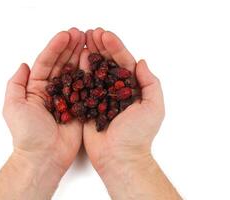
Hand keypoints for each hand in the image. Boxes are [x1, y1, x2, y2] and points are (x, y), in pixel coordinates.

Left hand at [3, 27, 84, 188]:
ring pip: (75, 73)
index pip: (46, 63)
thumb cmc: (27, 134)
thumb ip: (16, 84)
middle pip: (62, 65)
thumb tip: (24, 65)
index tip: (65, 35)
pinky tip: (94, 62)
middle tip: (80, 34)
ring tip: (89, 42)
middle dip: (70, 48)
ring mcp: (67, 98)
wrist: (44, 156)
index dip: (55, 48)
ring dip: (81, 57)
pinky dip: (90, 74)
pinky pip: (85, 88)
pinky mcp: (80, 107)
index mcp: (35, 89)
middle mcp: (52, 91)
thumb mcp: (13, 106)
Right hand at [80, 28, 173, 198]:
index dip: (115, 48)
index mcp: (132, 89)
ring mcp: (101, 96)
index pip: (124, 63)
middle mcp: (116, 90)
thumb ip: (150, 83)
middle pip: (107, 64)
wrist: (119, 157)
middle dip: (100, 47)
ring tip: (82, 40)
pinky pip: (83, 86)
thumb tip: (141, 61)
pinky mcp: (87, 105)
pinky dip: (80, 72)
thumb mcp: (153, 107)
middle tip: (91, 33)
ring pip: (94, 72)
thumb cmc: (137, 135)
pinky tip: (76, 60)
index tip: (105, 35)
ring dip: (89, 55)